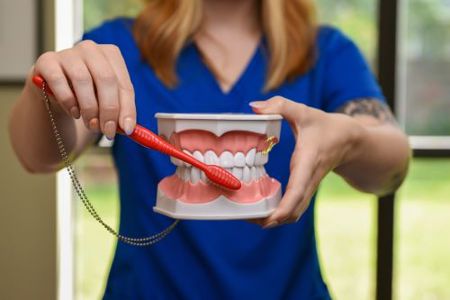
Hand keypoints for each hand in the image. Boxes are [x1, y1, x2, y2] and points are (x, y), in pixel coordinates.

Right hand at [32, 40, 135, 138]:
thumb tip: (128, 127)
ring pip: (83, 80)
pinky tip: (74, 112)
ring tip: (90, 124)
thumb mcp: (106, 103)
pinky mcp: (47, 60)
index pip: (124, 84)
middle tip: (107, 130)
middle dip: (108, 109)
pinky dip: (68, 100)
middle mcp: (91, 48)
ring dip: (89, 108)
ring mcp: (68, 52)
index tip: (127, 129)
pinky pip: (58, 80)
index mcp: (112, 55)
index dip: (127, 108)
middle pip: (106, 79)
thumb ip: (119, 113)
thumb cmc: (88, 97)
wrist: (55, 93)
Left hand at [249, 96, 362, 227]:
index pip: (299, 189)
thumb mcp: (303, 111)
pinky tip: (261, 208)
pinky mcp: (305, 189)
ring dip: (274, 220)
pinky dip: (279, 213)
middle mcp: (309, 179)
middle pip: (294, 210)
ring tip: (249, 218)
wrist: (350, 140)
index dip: (285, 206)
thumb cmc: (325, 126)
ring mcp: (308, 187)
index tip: (271, 218)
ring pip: (294, 213)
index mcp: (308, 162)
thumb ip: (279, 106)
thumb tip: (254, 107)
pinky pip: (293, 207)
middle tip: (246, 219)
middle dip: (272, 220)